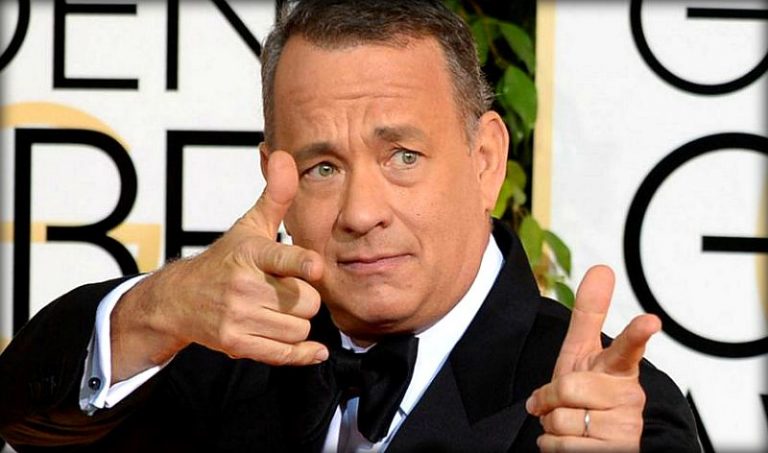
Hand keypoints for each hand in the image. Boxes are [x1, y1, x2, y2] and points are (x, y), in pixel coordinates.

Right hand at [111, 151, 328, 381]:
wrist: (179, 299)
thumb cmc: (225, 259)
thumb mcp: (249, 226)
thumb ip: (275, 195)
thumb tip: (283, 155)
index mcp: (250, 253)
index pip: (279, 258)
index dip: (300, 263)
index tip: (315, 267)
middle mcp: (243, 286)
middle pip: (306, 301)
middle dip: (305, 298)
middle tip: (289, 291)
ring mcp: (238, 317)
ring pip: (300, 329)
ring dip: (299, 323)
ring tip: (281, 311)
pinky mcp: (236, 344)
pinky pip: (285, 355)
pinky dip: (303, 354)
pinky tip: (312, 349)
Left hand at [525, 265, 660, 451]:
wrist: (591, 439)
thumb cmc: (586, 391)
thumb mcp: (582, 352)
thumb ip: (589, 314)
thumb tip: (602, 268)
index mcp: (619, 368)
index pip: (628, 348)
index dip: (636, 334)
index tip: (649, 320)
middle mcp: (629, 397)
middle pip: (569, 386)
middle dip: (551, 397)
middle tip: (561, 402)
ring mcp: (626, 428)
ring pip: (563, 420)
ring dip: (552, 425)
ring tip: (571, 423)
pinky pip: (562, 447)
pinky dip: (553, 446)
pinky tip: (572, 443)